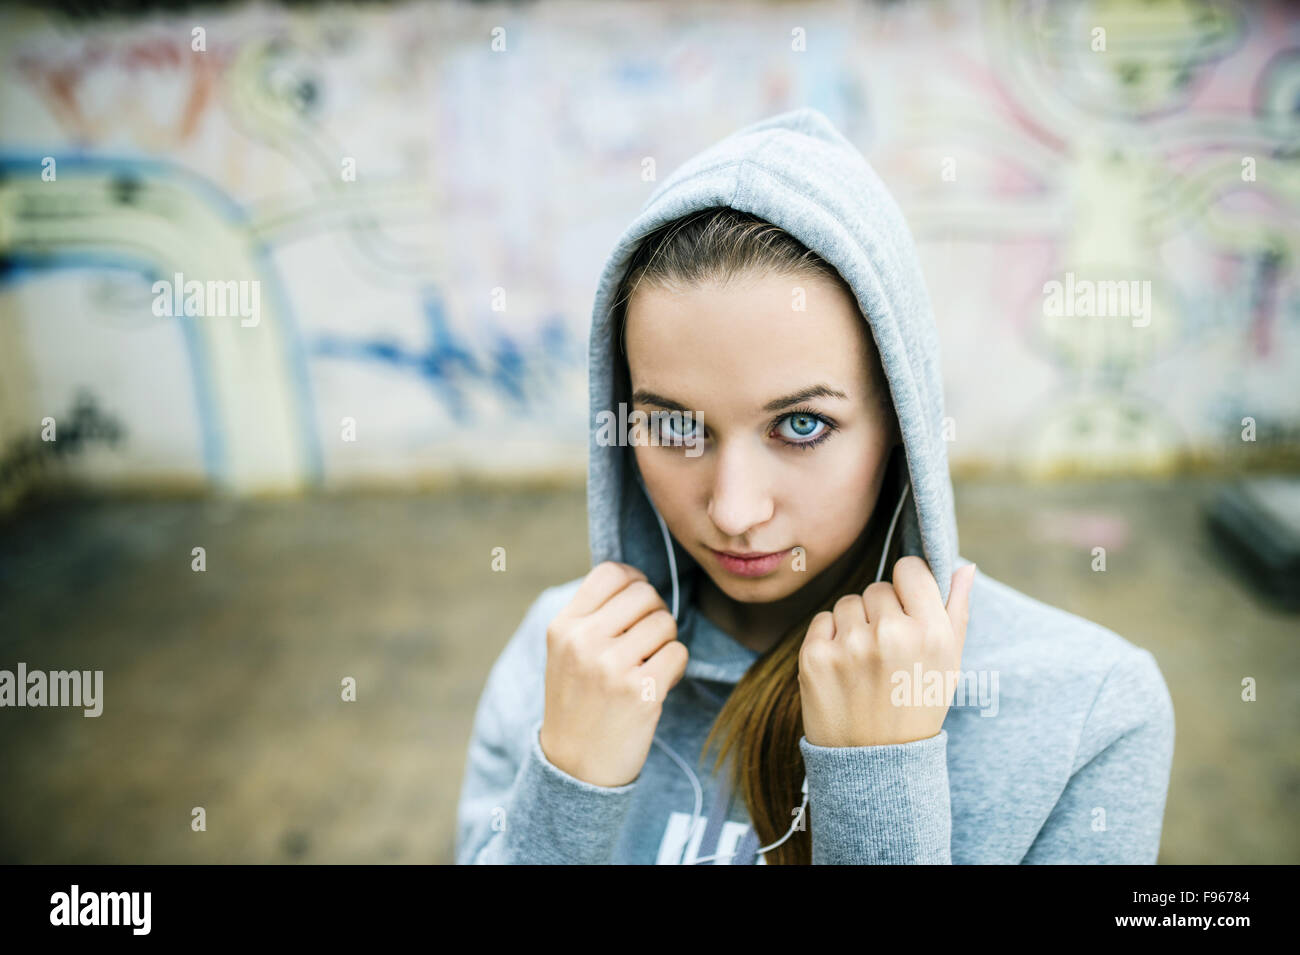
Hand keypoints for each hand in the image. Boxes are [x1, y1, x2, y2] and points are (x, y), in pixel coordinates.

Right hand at [539, 561, 688, 786]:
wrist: (574, 766)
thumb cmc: (578, 702)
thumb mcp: (566, 652)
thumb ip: (593, 616)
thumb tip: (639, 580)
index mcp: (563, 626)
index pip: (611, 572)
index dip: (634, 580)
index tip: (638, 603)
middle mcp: (583, 641)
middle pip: (645, 593)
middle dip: (655, 613)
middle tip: (648, 640)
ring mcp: (611, 666)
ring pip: (665, 622)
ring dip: (666, 642)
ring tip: (649, 665)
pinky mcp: (640, 690)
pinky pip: (678, 653)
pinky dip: (675, 667)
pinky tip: (657, 683)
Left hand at [798, 557, 975, 747]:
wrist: (874, 762)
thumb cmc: (916, 707)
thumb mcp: (949, 664)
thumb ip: (957, 610)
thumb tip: (965, 566)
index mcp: (931, 633)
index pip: (910, 569)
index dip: (907, 585)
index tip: (906, 606)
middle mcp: (891, 634)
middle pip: (876, 588)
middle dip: (880, 611)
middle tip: (886, 651)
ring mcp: (850, 644)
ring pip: (847, 602)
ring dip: (854, 624)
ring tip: (865, 662)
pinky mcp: (815, 655)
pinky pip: (822, 620)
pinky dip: (829, 639)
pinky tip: (843, 669)